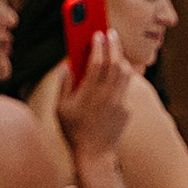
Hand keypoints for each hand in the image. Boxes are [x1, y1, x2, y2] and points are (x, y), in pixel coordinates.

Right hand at [59, 27, 132, 163]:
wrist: (94, 155)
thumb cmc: (73, 131)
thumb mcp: (60, 109)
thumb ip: (64, 85)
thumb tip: (66, 65)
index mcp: (88, 95)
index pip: (97, 64)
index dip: (98, 47)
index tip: (96, 33)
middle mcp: (106, 97)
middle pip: (115, 64)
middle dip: (113, 45)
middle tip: (110, 31)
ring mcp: (119, 103)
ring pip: (125, 73)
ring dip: (121, 57)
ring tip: (114, 47)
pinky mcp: (127, 109)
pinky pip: (126, 87)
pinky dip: (123, 75)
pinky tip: (117, 68)